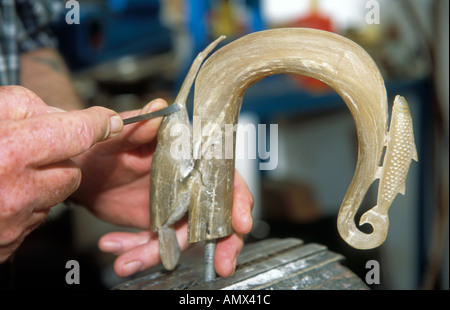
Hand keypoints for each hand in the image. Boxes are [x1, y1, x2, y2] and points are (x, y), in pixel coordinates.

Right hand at [0, 86, 122, 261]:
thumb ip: (22, 106)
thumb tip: (62, 116)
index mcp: (8, 152)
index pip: (77, 133)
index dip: (98, 122)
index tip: (110, 119)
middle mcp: (14, 193)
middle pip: (71, 171)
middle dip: (59, 159)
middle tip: (28, 151)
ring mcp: (11, 224)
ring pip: (55, 197)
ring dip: (42, 184)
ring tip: (5, 175)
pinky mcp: (6, 245)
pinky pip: (35, 219)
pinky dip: (26, 206)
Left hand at [72, 99, 253, 277]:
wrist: (86, 172)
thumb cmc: (104, 148)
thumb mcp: (119, 136)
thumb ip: (138, 125)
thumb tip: (158, 107)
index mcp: (188, 158)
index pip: (224, 177)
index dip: (238, 199)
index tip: (241, 223)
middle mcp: (188, 185)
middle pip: (219, 214)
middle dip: (225, 242)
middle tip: (222, 266)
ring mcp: (175, 208)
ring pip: (186, 238)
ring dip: (162, 254)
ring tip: (128, 261)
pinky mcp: (159, 225)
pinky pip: (159, 246)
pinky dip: (141, 253)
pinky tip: (117, 249)